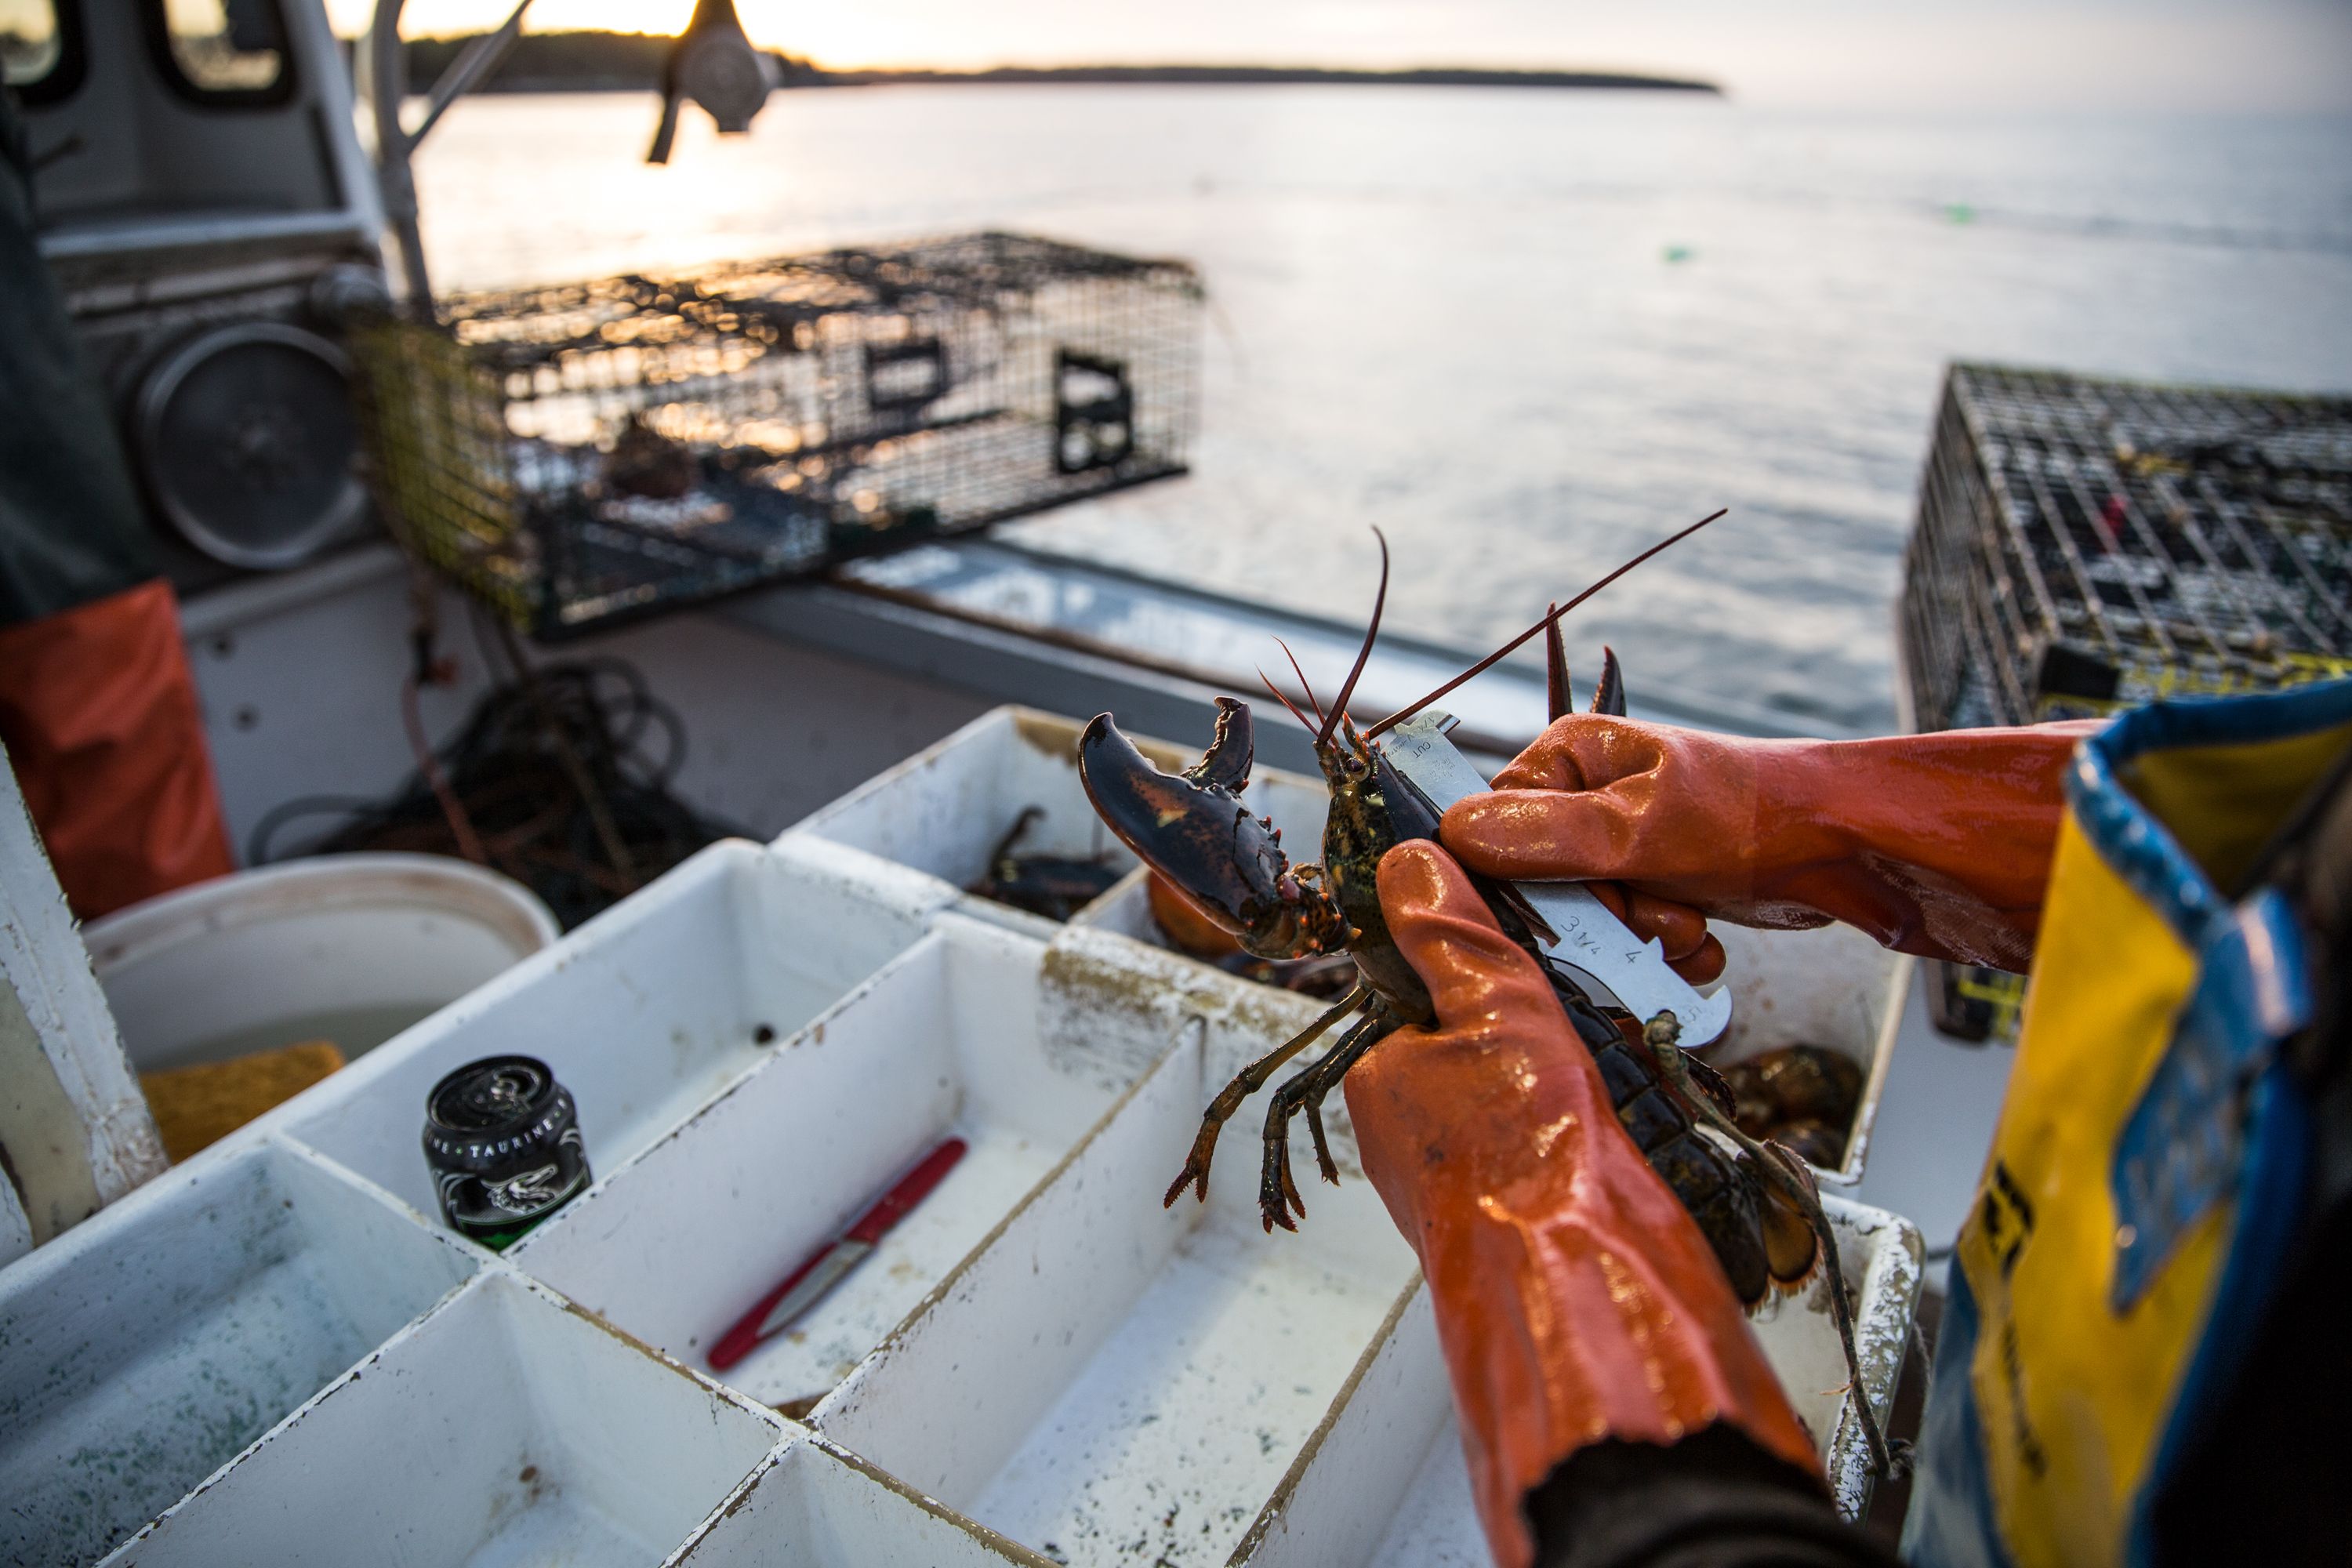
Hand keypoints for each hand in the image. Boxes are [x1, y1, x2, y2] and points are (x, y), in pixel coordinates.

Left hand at [1344, 839, 1818, 1567]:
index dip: (1487, 967)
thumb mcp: (1492, 1003)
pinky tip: (1623, 1122)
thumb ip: (1452, 932)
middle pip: (1478, 1041)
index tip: (1537, 959)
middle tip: (1588, 1020)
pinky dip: (1593, 1123)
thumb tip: (1409, 869)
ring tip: (1614, 1068)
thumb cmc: (1527, 1161)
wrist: (1585, 1285)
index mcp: (1381, 1078)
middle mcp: (1410, 1136)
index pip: (1425, 991)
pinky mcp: (1524, 1215)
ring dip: (1574, 1070)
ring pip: (1522, 1091)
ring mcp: (1466, 1182)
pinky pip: (1556, 1142)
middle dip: (1538, 1022)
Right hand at [1441, 714, 2088, 972]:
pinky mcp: (1653, 884)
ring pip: (1589, 921)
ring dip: (1640, 941)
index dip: (1527, 884)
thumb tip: (1453, 835)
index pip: (1492, 831)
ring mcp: (1621, 844)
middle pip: (1541, 886)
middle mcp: (1585, 796)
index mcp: (1569, 758)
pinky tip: (1702, 937)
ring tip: (1689, 923)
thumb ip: (1544, 837)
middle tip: (1653, 914)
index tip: (1581, 905)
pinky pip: (1629, 935)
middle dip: (1601, 921)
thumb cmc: (1754, 817)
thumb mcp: (1639, 828)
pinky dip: (1665, 950)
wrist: (1846, 851)